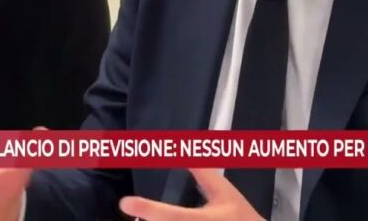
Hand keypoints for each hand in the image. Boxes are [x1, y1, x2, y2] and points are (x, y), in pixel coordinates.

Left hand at [120, 168, 264, 220]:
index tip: (126, 203)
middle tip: (130, 209)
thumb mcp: (225, 193)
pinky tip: (154, 219)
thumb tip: (186, 153)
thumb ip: (204, 174)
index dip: (147, 209)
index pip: (170, 216)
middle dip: (144, 219)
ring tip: (142, 215)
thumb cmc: (241, 218)